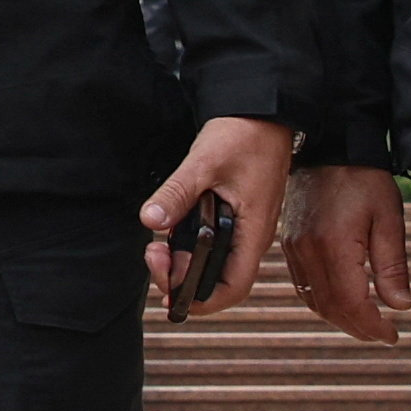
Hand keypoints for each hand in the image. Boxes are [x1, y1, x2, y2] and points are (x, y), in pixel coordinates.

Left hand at [140, 115, 291, 319]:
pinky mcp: (232, 215)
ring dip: (180, 259)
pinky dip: (185, 242)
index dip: (200, 300)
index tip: (167, 291)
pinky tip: (169, 225)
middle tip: (153, 253)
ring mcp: (242, 227)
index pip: (232, 288)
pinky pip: (207, 241)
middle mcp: (250, 237)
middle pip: (215, 280)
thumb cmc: (243, 135)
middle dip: (180, 277)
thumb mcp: (204, 163)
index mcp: (253, 233)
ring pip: (209, 261)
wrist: (260, 110)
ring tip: (156, 242)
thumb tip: (150, 222)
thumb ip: (177, 194)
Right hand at [285, 162, 408, 344]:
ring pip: (313, 300)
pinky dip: (321, 302)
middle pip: (330, 308)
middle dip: (358, 328)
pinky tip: (341, 302)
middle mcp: (307, 251)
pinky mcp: (288, 243)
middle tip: (383, 334)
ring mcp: (293, 248)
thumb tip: (400, 306)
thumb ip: (393, 266)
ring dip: (339, 319)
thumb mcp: (389, 218)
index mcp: (333, 246)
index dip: (372, 326)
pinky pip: (302, 285)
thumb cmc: (364, 178)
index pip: (351, 303)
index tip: (393, 335)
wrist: (329, 146)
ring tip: (365, 324)